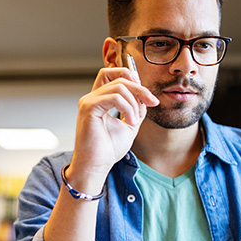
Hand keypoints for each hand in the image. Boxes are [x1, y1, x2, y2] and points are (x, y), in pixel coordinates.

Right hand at [68, 67, 157, 191]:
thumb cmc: (107, 150)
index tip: (147, 95)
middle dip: (140, 88)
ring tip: (134, 120)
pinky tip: (129, 122)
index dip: (131, 77)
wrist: (96, 166)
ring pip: (119, 86)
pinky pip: (114, 98)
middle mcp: (91, 98)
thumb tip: (145, 97)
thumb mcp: (129, 125)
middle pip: (119, 78)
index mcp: (99, 100)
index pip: (111, 74)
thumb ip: (136, 109)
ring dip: (134, 102)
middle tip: (152, 102)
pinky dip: (127, 108)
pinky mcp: (88, 108)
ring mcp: (88, 102)